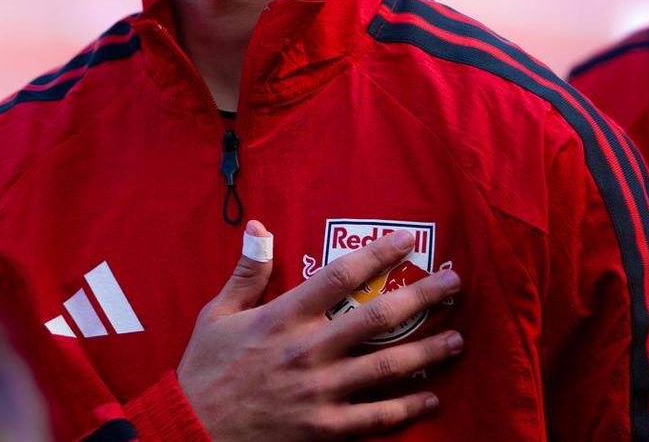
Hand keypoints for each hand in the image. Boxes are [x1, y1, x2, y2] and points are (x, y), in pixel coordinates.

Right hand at [176, 220, 463, 439]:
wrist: (192, 431)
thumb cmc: (205, 371)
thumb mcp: (215, 314)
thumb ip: (246, 273)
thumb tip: (260, 228)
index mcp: (282, 317)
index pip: (340, 276)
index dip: (379, 254)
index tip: (408, 239)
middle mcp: (308, 351)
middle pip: (378, 317)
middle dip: (422, 297)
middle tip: (455, 284)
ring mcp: (320, 392)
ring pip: (387, 368)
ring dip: (428, 351)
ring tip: (456, 338)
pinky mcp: (324, 429)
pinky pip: (376, 417)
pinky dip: (407, 407)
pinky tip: (430, 396)